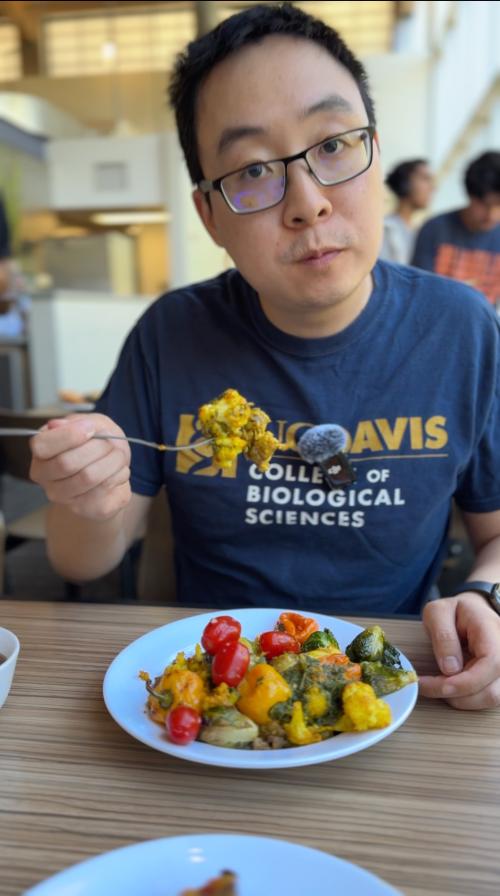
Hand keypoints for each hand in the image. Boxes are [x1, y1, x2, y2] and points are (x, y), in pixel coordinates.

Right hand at [30, 413, 131, 520]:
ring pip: (89, 477)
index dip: (69, 435)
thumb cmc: (97, 446)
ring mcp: (63, 497)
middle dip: (98, 447)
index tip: (91, 428)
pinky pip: (106, 490)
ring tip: (118, 456)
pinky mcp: (86, 509)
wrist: (110, 475)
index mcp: (41, 453)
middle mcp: (46, 478)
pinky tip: (118, 472)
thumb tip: (58, 425)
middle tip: (111, 443)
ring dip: (113, 461)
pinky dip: (120, 475)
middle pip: (67, 463)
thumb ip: (77, 422)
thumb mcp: (91, 424)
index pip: (42, 445)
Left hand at [419, 593, 499, 709]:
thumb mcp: (438, 612)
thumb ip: (443, 635)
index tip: (437, 685)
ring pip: (491, 699)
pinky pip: (488, 698)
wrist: (474, 612)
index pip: (491, 663)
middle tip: (428, 685)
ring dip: (462, 699)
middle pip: (491, 690)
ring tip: (439, 685)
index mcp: (493, 630)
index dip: (465, 682)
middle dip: (457, 695)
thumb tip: (450, 669)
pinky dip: (468, 698)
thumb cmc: (456, 611)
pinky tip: (452, 687)